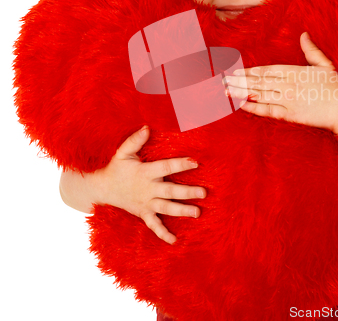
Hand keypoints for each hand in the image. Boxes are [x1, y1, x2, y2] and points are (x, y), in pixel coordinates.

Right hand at [98, 125, 205, 243]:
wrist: (102, 188)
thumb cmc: (116, 168)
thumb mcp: (123, 153)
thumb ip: (135, 140)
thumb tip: (147, 127)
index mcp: (145, 173)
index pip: (166, 167)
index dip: (180, 164)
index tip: (195, 162)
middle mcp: (148, 189)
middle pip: (170, 191)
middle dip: (187, 192)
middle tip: (204, 193)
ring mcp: (146, 203)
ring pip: (166, 208)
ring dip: (182, 211)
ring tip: (197, 213)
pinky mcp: (143, 213)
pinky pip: (153, 226)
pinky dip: (163, 234)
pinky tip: (175, 241)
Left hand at [225, 32, 337, 130]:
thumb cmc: (334, 86)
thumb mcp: (324, 64)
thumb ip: (311, 50)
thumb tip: (304, 34)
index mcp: (293, 71)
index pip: (265, 70)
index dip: (248, 71)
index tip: (234, 70)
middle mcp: (287, 85)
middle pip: (258, 82)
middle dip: (238, 80)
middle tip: (221, 79)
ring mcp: (287, 100)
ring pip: (259, 94)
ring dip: (241, 92)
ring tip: (226, 90)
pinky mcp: (290, 114)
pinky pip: (268, 110)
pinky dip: (254, 108)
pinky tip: (241, 105)